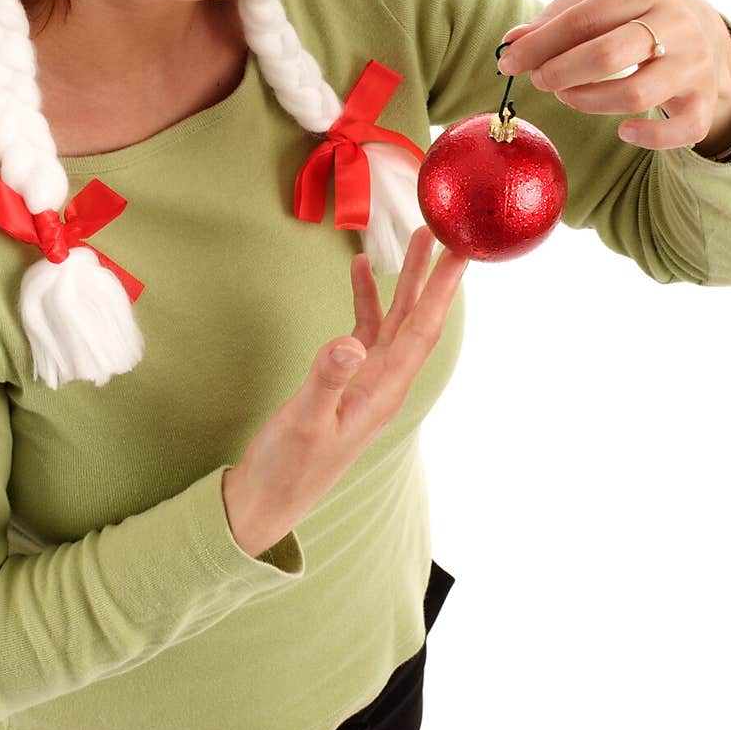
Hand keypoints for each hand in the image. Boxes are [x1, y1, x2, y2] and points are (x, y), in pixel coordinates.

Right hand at [223, 227, 468, 555]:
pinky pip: (365, 329)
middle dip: (434, 274)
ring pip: (395, 320)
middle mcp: (385, 382)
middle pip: (418, 318)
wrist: (268, 498)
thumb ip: (326, 380)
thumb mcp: (305, 421)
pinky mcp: (347, 379)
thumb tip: (349, 341)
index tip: (462, 252)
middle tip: (446, 231)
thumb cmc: (288, 467)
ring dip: (406, 281)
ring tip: (417, 239)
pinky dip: (367, 298)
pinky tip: (361, 271)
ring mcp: (368, 380)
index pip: (422, 329)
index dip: (443, 289)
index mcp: (384, 391)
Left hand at [498, 0, 730, 152]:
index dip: (538, 45)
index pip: (582, 19)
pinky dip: (647, 137)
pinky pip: (679, 131)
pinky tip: (622, 130)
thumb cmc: (636, 11)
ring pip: (634, 95)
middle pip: (606, 56)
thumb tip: (512, 41)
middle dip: (560, 73)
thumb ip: (556, 16)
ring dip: (588, 101)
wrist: (708, 29)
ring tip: (568, 94)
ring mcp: (695, 63)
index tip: (507, 62)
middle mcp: (678, 20)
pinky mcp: (704, 101)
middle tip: (540, 80)